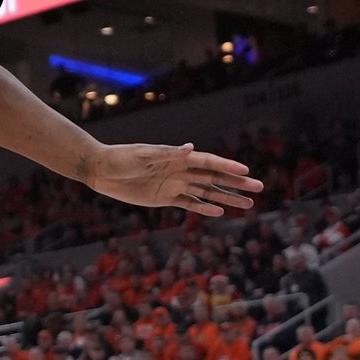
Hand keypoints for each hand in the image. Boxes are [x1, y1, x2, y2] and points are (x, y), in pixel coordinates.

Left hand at [87, 142, 262, 215]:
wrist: (100, 170)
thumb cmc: (121, 158)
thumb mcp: (143, 155)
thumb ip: (168, 154)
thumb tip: (191, 148)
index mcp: (176, 157)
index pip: (208, 162)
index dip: (228, 166)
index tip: (247, 171)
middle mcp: (179, 171)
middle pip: (214, 177)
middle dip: (236, 182)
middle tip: (259, 187)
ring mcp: (173, 185)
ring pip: (207, 192)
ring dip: (226, 197)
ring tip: (248, 203)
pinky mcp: (164, 197)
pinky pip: (189, 203)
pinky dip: (204, 208)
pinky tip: (219, 211)